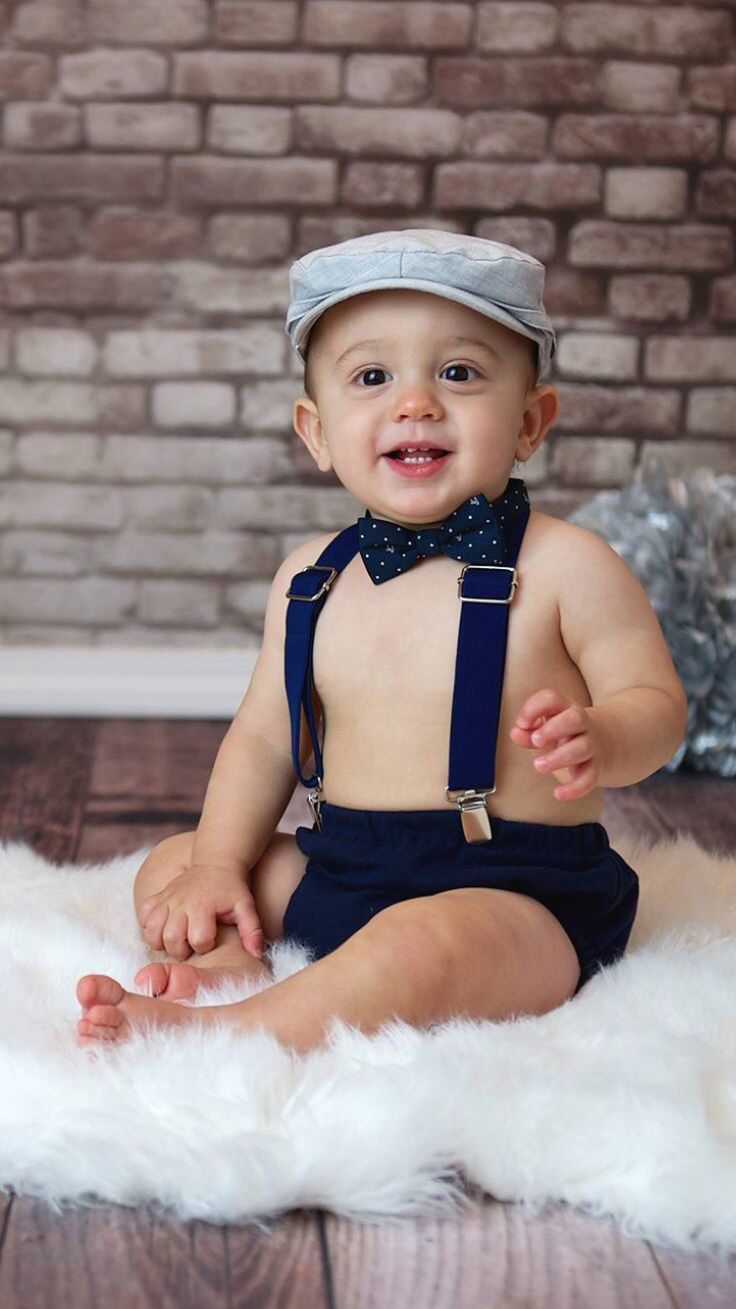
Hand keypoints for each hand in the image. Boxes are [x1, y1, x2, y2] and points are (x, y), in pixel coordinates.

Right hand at [138, 865, 263, 961]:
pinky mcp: (159, 895)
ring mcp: (167, 898)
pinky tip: (163, 928)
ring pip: (152, 930)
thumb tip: (256, 955)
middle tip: (192, 944)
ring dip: (162, 942)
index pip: (198, 940)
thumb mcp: (246, 908)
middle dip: (181, 949)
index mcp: (203, 906)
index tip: (211, 938)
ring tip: (176, 940)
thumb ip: (252, 931)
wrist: (217, 862)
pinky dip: (148, 926)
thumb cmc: (232, 889)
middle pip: (171, 939)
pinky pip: (143, 915)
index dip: (205, 945)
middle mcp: (181, 902)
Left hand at [509, 688, 605, 801]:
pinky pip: (590, 778)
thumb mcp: (546, 728)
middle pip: (573, 719)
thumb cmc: (564, 733)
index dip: (535, 708)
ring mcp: (591, 745)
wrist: (607, 741)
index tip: (521, 723)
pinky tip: (558, 794)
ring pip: (581, 748)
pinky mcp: (596, 767)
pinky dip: (575, 788)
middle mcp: (581, 724)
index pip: (552, 699)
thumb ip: (529, 731)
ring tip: (539, 766)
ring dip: (559, 757)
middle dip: (553, 729)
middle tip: (536, 741)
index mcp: (565, 708)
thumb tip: (516, 733)